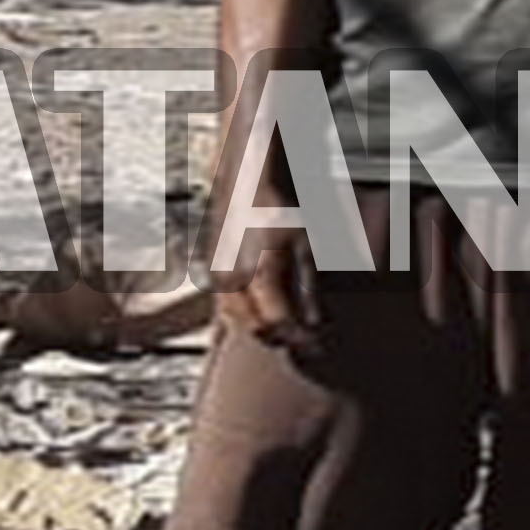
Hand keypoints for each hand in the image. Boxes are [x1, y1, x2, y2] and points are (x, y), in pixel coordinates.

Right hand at [211, 196, 323, 361]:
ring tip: (286, 330)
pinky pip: (226, 307)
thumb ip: (306, 287)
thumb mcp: (303, 246)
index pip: (278, 323)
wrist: (243, 186)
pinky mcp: (211, 272)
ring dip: (262, 330)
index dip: (299, 338)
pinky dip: (246, 317)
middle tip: (306, 339)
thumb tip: (312, 323)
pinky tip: (263, 314)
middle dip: (282, 338)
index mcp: (260, 274)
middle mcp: (234, 280)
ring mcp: (219, 277)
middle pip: (256, 329)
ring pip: (238, 321)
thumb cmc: (277, 211)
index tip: (317, 344)